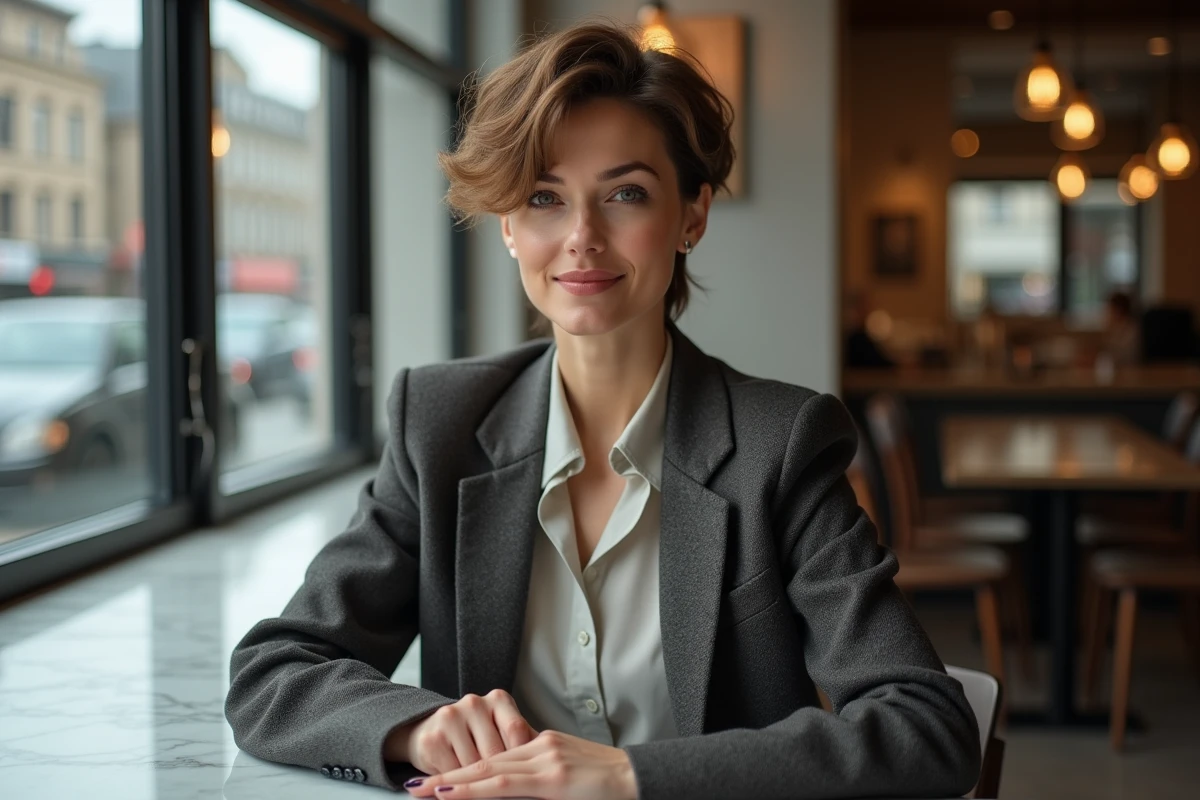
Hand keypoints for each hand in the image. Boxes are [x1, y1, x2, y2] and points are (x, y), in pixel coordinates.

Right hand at [387, 690, 536, 775]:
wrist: (429, 733)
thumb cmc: (478, 738)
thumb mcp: (503, 734)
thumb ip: (526, 743)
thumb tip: (557, 766)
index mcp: (498, 699)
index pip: (517, 732)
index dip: (523, 758)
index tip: (530, 776)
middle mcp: (474, 702)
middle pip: (497, 751)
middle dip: (503, 774)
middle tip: (509, 788)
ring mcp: (451, 718)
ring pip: (475, 766)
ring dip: (480, 782)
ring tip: (482, 784)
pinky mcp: (432, 739)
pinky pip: (454, 773)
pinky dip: (461, 786)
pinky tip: (461, 784)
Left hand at [404, 729, 637, 799]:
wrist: (643, 781)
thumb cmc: (611, 788)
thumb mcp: (571, 780)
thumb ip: (542, 782)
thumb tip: (513, 790)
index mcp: (543, 748)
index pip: (496, 760)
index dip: (464, 772)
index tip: (437, 783)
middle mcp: (540, 748)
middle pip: (485, 763)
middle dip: (447, 777)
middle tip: (413, 789)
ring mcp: (546, 761)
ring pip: (489, 772)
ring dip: (452, 784)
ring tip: (422, 792)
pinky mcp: (554, 778)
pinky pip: (506, 785)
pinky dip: (476, 789)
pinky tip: (454, 792)